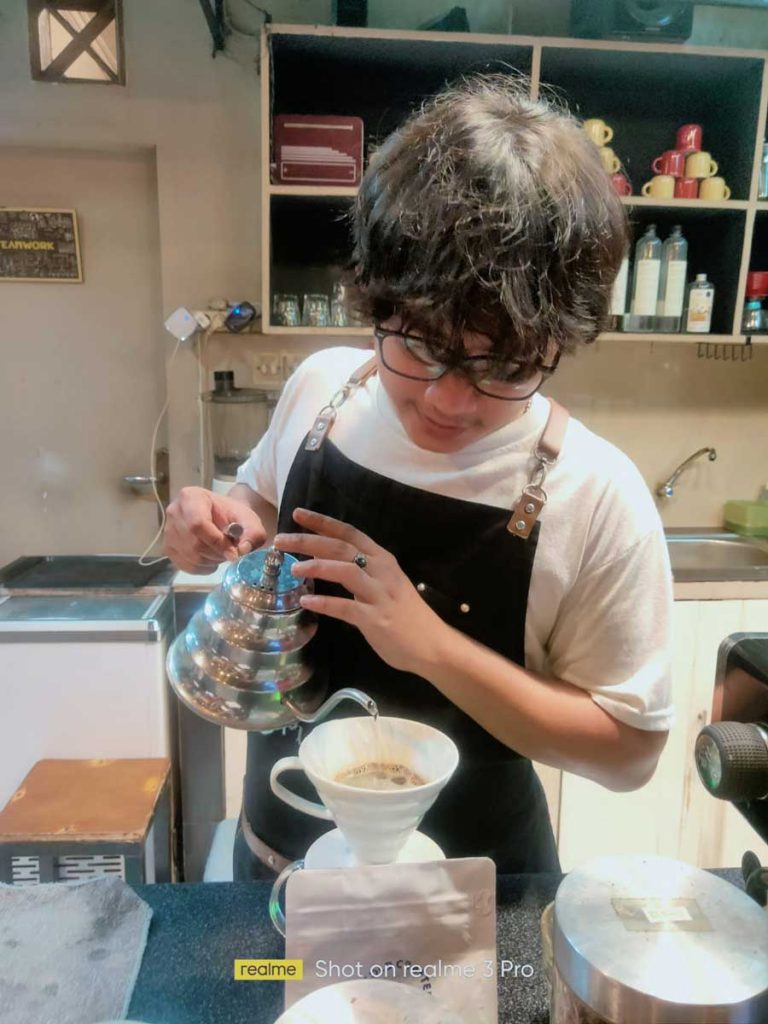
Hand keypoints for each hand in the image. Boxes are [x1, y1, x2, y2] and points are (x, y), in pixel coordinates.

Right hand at [164, 486, 266, 573]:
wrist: (221, 517)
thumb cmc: (232, 515)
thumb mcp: (248, 519)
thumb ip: (252, 533)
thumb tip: (242, 550)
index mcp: (190, 497)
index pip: (198, 524)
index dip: (217, 542)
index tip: (233, 553)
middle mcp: (174, 512)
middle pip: (194, 543)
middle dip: (217, 553)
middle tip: (230, 552)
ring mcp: (168, 531)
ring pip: (190, 556)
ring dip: (211, 561)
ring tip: (221, 552)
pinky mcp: (168, 548)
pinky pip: (185, 565)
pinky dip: (202, 568)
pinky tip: (211, 558)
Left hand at [273, 508, 451, 674]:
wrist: (432, 644)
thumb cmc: (405, 614)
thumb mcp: (385, 583)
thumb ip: (362, 571)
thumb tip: (327, 561)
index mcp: (383, 559)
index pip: (349, 532)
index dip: (322, 522)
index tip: (296, 514)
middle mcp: (382, 571)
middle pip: (341, 547)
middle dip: (308, 540)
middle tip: (281, 540)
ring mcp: (380, 595)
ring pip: (346, 570)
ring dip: (316, 566)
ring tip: (293, 568)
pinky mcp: (377, 619)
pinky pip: (346, 608)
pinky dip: (325, 603)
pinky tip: (306, 601)